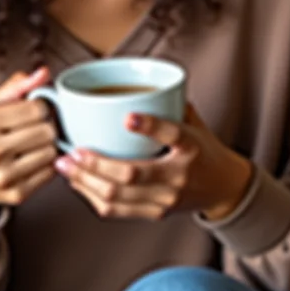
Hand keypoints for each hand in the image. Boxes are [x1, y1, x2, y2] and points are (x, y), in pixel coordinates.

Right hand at [0, 67, 57, 224]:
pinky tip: (31, 159)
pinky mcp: (15, 195)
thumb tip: (44, 72)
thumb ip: (16, 87)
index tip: (35, 109)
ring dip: (47, 145)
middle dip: (47, 125)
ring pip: (51, 152)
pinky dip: (45, 164)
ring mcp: (3, 176)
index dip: (42, 106)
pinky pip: (49, 173)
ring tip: (32, 143)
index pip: (38, 108)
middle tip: (36, 126)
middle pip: (48, 131)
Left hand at [55, 104, 252, 221]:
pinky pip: (118, 209)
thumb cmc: (202, 147)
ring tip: (65, 166)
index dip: (150, 125)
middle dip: (96, 163)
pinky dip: (92, 196)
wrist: (224, 187)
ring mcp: (166, 198)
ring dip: (87, 181)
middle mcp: (179, 174)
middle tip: (74, 149)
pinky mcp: (155, 213)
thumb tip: (135, 77)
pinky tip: (78, 182)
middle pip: (133, 173)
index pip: (172, 133)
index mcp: (191, 145)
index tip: (127, 117)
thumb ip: (168, 103)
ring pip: (119, 195)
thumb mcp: (193, 121)